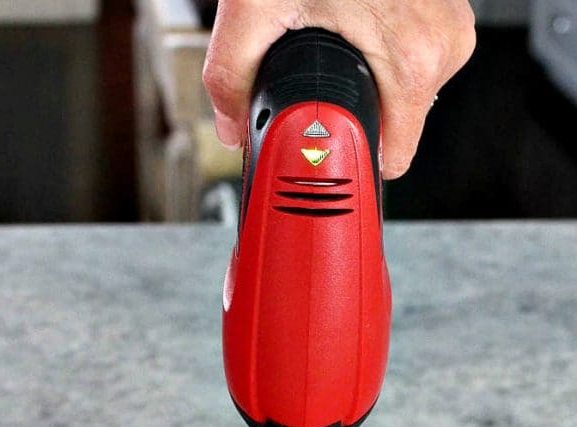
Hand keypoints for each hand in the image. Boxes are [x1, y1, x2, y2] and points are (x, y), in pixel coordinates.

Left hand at [203, 0, 475, 177]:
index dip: (348, 160)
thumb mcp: (254, 7)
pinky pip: (407, 54)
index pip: (390, 161)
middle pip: (391, 125)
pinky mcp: (444, 9)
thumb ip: (229, 77)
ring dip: (361, 75)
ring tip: (334, 29)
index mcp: (413, 63)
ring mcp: (448, 25)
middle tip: (314, 70)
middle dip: (345, 109)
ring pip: (399, 90)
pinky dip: (376, 46)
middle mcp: (442, 47)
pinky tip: (353, 15)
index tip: (323, 152)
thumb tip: (228, 123)